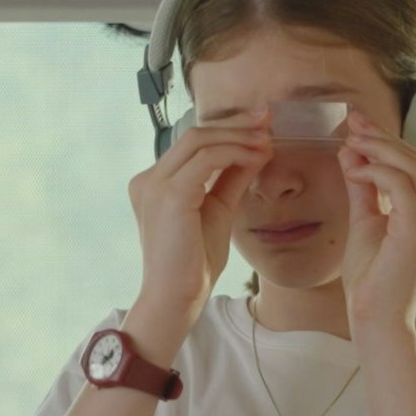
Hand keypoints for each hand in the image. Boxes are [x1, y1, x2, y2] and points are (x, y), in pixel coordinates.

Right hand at [127, 110, 273, 334]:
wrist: (178, 296)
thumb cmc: (193, 263)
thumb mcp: (218, 210)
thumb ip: (232, 178)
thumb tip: (257, 148)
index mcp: (153, 184)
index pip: (191, 143)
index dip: (227, 129)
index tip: (259, 124)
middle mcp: (147, 180)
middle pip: (194, 134)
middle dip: (235, 124)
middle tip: (268, 119)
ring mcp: (153, 185)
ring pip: (199, 140)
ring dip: (238, 137)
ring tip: (267, 140)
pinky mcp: (169, 194)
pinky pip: (207, 159)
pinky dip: (235, 153)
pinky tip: (257, 157)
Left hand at [338, 110, 415, 340]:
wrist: (375, 320)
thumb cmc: (370, 281)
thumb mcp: (364, 224)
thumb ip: (363, 191)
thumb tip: (352, 155)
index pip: (413, 169)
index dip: (386, 143)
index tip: (357, 125)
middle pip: (415, 162)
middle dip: (382, 137)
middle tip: (353, 120)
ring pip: (412, 169)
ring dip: (379, 149)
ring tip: (351, 138)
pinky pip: (402, 188)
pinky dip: (378, 172)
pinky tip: (355, 169)